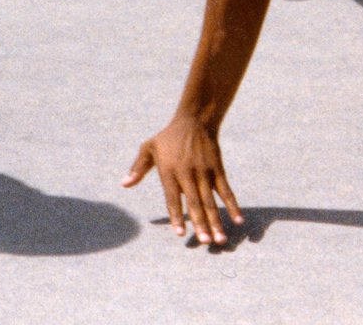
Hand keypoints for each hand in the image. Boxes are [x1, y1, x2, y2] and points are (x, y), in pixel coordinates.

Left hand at [123, 115, 242, 244]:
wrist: (194, 120)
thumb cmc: (168, 138)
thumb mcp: (149, 147)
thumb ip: (138, 167)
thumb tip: (124, 184)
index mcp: (169, 170)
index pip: (172, 197)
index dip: (176, 215)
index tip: (180, 234)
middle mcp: (187, 172)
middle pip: (195, 201)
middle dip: (200, 223)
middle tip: (206, 242)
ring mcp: (204, 171)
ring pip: (211, 200)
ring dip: (216, 220)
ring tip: (220, 240)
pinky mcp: (217, 169)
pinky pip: (226, 190)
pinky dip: (232, 205)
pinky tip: (237, 220)